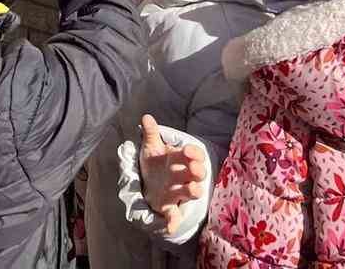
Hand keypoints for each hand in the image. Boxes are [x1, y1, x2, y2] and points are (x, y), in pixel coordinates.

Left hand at [138, 116, 205, 234]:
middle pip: (198, 174)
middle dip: (198, 171)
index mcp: (180, 159)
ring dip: (193, 191)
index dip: (193, 154)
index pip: (195, 155)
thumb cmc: (155, 161)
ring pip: (192, 192)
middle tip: (193, 168)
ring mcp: (177, 191)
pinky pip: (174, 215)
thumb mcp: (151, 146)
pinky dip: (173, 221)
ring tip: (192, 190)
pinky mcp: (169, 206)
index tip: (187, 150)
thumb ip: (150, 133)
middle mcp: (183, 176)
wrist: (150, 181)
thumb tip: (146, 117)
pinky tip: (170, 227)